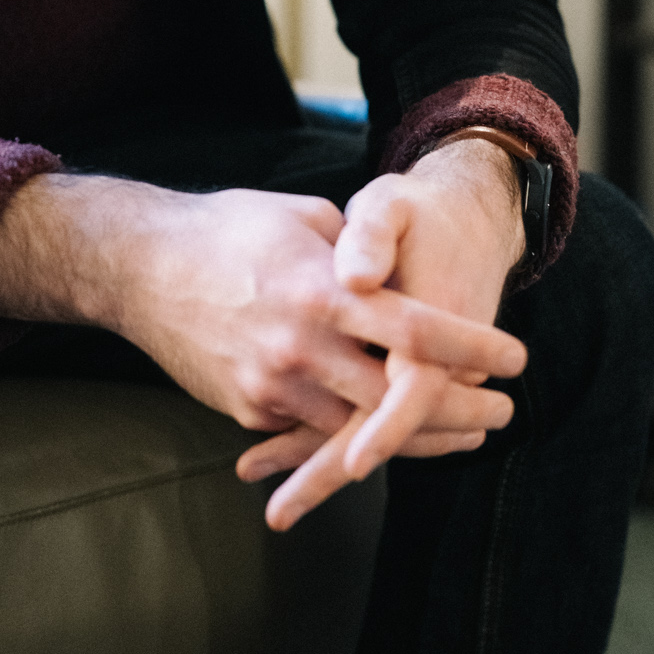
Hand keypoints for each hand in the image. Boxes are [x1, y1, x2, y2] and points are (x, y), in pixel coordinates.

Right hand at [0, 166, 524, 504]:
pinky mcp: (247, 409)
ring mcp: (272, 385)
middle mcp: (301, 345)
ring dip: (417, 437)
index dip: (471, 347)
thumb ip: (356, 245)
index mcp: (321, 288)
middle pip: (399, 398)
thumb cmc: (226, 229)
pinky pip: (313, 431)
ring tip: (464, 435)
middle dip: (460, 411)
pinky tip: (391, 435)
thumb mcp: (300, 217)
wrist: (139, 268)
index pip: (415, 328)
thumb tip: (396, 268)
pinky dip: (355, 435)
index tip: (515, 357)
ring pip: (361, 431)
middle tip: (502, 413)